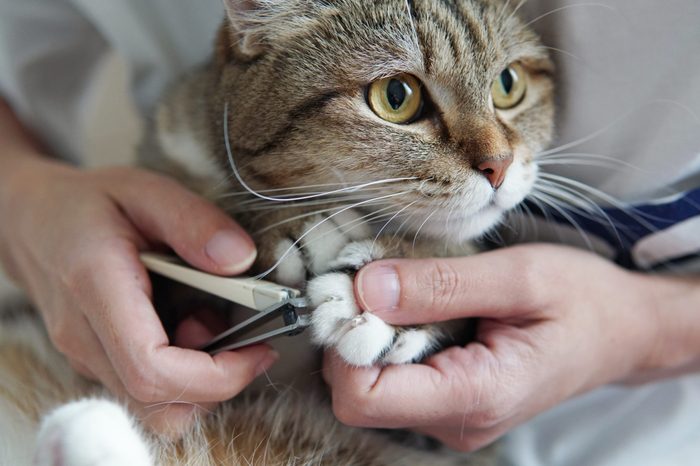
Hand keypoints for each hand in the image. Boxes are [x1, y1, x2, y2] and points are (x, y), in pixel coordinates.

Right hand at [0, 159, 277, 435]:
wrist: (32, 220)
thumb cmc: (90, 203)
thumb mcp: (146, 191)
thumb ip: (193, 221)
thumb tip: (241, 259)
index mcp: (96, 290)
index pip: (152, 371)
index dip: (216, 375)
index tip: (258, 349)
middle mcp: (85, 337)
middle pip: (158, 403)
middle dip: (216, 382)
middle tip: (237, 334)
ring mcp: (87, 356)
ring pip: (154, 406)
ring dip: (200, 376)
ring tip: (204, 318)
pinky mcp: (98, 361)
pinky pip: (146, 390)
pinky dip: (183, 370)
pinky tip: (186, 323)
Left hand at [322, 244, 694, 450]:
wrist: (620, 331)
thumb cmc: (582, 300)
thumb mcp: (518, 276)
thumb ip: (440, 286)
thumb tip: (365, 288)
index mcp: (476, 396)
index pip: (363, 396)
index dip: (345, 342)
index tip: (357, 289)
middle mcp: (455, 420)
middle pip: (356, 392)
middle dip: (352, 333)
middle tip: (375, 277)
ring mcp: (449, 415)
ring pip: (368, 385)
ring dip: (371, 332)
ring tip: (404, 288)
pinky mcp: (446, 401)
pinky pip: (392, 376)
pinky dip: (389, 337)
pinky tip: (416, 306)